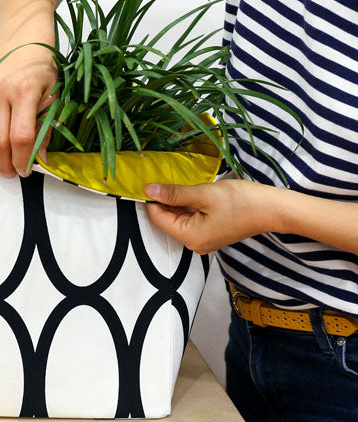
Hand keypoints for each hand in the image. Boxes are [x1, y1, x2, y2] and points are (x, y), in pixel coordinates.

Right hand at [0, 42, 57, 177]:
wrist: (25, 38)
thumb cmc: (41, 67)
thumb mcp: (53, 97)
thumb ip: (46, 128)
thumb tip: (39, 158)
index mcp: (24, 92)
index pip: (21, 138)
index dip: (22, 160)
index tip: (24, 170)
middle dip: (3, 164)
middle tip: (9, 172)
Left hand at [144, 179, 279, 253]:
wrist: (272, 209)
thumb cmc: (242, 202)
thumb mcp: (204, 194)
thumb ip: (174, 193)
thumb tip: (149, 190)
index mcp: (190, 237)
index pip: (158, 218)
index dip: (152, 199)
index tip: (149, 180)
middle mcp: (194, 244)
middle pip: (168, 219)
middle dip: (165, 200)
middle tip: (164, 178)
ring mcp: (203, 240)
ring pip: (179, 218)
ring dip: (177, 201)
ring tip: (180, 183)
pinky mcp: (211, 233)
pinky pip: (191, 219)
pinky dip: (188, 205)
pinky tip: (192, 191)